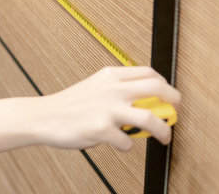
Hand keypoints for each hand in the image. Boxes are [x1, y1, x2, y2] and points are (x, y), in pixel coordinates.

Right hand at [32, 66, 180, 150]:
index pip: (148, 73)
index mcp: (109, 76)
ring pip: (150, 118)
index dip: (165, 84)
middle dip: (173, 102)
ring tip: (164, 136)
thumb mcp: (94, 88)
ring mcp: (107, 109)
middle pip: (157, 89)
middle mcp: (111, 89)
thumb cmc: (69, 105)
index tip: (169, 95)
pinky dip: (127, 146)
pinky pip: (128, 142)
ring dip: (163, 130)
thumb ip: (117, 91)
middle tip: (174, 113)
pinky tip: (119, 144)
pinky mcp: (101, 129)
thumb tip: (144, 105)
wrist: (43, 117)